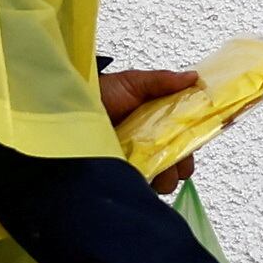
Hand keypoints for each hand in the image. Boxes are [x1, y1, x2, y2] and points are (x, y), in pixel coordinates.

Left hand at [99, 64, 200, 192]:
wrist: (67, 107)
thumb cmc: (100, 92)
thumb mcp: (134, 82)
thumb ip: (163, 81)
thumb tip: (194, 78)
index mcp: (157, 120)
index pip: (185, 135)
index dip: (193, 142)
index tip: (194, 145)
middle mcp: (148, 140)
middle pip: (176, 160)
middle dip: (180, 167)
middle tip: (176, 168)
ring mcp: (134, 158)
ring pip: (160, 176)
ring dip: (164, 179)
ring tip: (158, 177)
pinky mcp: (119, 171)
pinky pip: (138, 183)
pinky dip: (143, 185)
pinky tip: (139, 179)